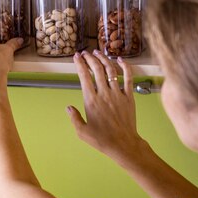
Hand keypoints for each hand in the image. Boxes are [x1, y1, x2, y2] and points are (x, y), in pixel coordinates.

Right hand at [67, 50, 147, 164]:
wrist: (122, 144)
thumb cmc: (102, 139)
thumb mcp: (82, 132)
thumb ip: (74, 118)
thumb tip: (68, 108)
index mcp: (91, 100)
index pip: (84, 76)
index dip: (80, 64)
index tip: (77, 57)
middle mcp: (104, 94)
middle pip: (97, 69)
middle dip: (90, 58)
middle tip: (85, 53)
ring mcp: (118, 94)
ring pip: (111, 70)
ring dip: (104, 59)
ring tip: (98, 53)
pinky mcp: (129, 96)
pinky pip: (128, 77)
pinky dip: (125, 66)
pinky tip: (120, 59)